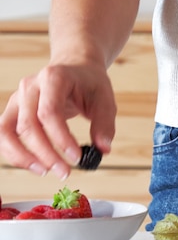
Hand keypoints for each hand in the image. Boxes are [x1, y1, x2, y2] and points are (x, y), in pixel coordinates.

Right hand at [0, 64, 115, 178]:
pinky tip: (35, 165)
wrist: (75, 67)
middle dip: (46, 153)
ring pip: (7, 131)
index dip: (61, 138)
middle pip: (28, 125)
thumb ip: (105, 124)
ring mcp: (17, 98)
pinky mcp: (12, 111)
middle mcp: (30, 86)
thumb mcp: (105, 99)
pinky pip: (4, 135)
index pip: (50, 112)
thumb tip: (103, 150)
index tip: (77, 158)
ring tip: (46, 172)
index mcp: (54, 77)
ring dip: (23, 157)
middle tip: (65, 172)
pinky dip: (15, 154)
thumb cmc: (89, 83)